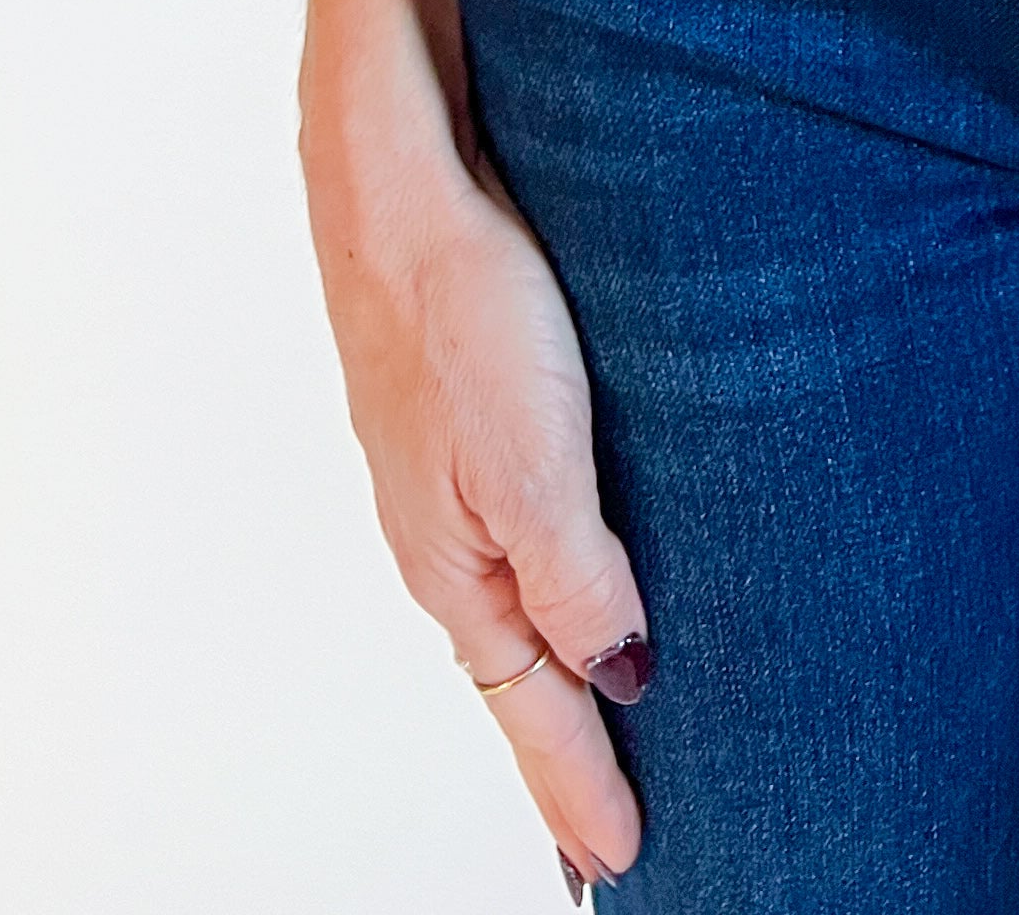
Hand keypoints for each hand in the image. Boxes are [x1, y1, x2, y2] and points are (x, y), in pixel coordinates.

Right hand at [301, 0, 647, 893]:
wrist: (394, 174)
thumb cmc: (460, 298)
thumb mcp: (529, 451)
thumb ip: (576, 570)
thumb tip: (624, 676)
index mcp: (459, 564)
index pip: (531, 707)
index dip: (579, 785)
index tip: (623, 867)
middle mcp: (454, 536)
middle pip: (523, 673)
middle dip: (570, 753)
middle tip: (617, 836)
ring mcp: (459, 478)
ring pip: (528, 605)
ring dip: (569, 673)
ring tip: (615, 732)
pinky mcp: (479, 416)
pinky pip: (532, 535)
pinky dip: (565, 589)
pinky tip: (588, 584)